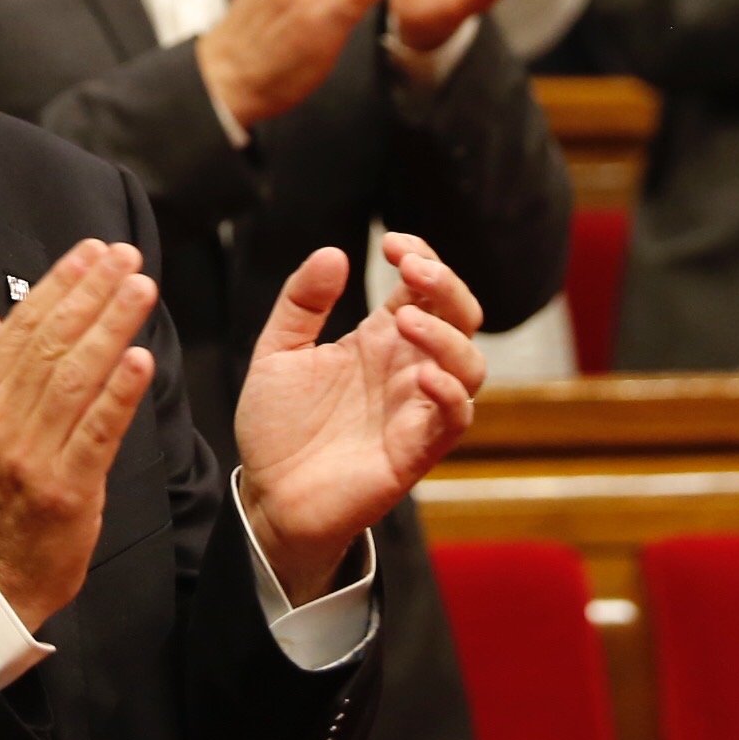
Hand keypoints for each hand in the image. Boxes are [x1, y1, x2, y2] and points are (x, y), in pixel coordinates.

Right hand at [0, 241, 159, 631]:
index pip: (21, 327)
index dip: (59, 284)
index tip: (92, 253)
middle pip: (50, 344)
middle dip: (92, 294)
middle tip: (125, 258)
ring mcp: (30, 456)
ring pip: (75, 378)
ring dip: (111, 328)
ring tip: (139, 291)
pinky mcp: (65, 489)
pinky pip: (96, 432)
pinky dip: (119, 394)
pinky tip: (139, 360)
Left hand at [233, 237, 484, 602]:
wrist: (268, 496)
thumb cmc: (279, 427)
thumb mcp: (278, 351)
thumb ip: (301, 303)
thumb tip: (333, 252)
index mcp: (380, 339)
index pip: (425, 288)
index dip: (423, 257)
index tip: (393, 244)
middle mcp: (407, 368)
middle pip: (461, 316)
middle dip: (447, 284)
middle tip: (413, 267)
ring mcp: (416, 408)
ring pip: (470, 365)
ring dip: (447, 335)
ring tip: (405, 320)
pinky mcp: (417, 451)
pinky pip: (455, 419)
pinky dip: (450, 393)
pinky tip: (423, 376)